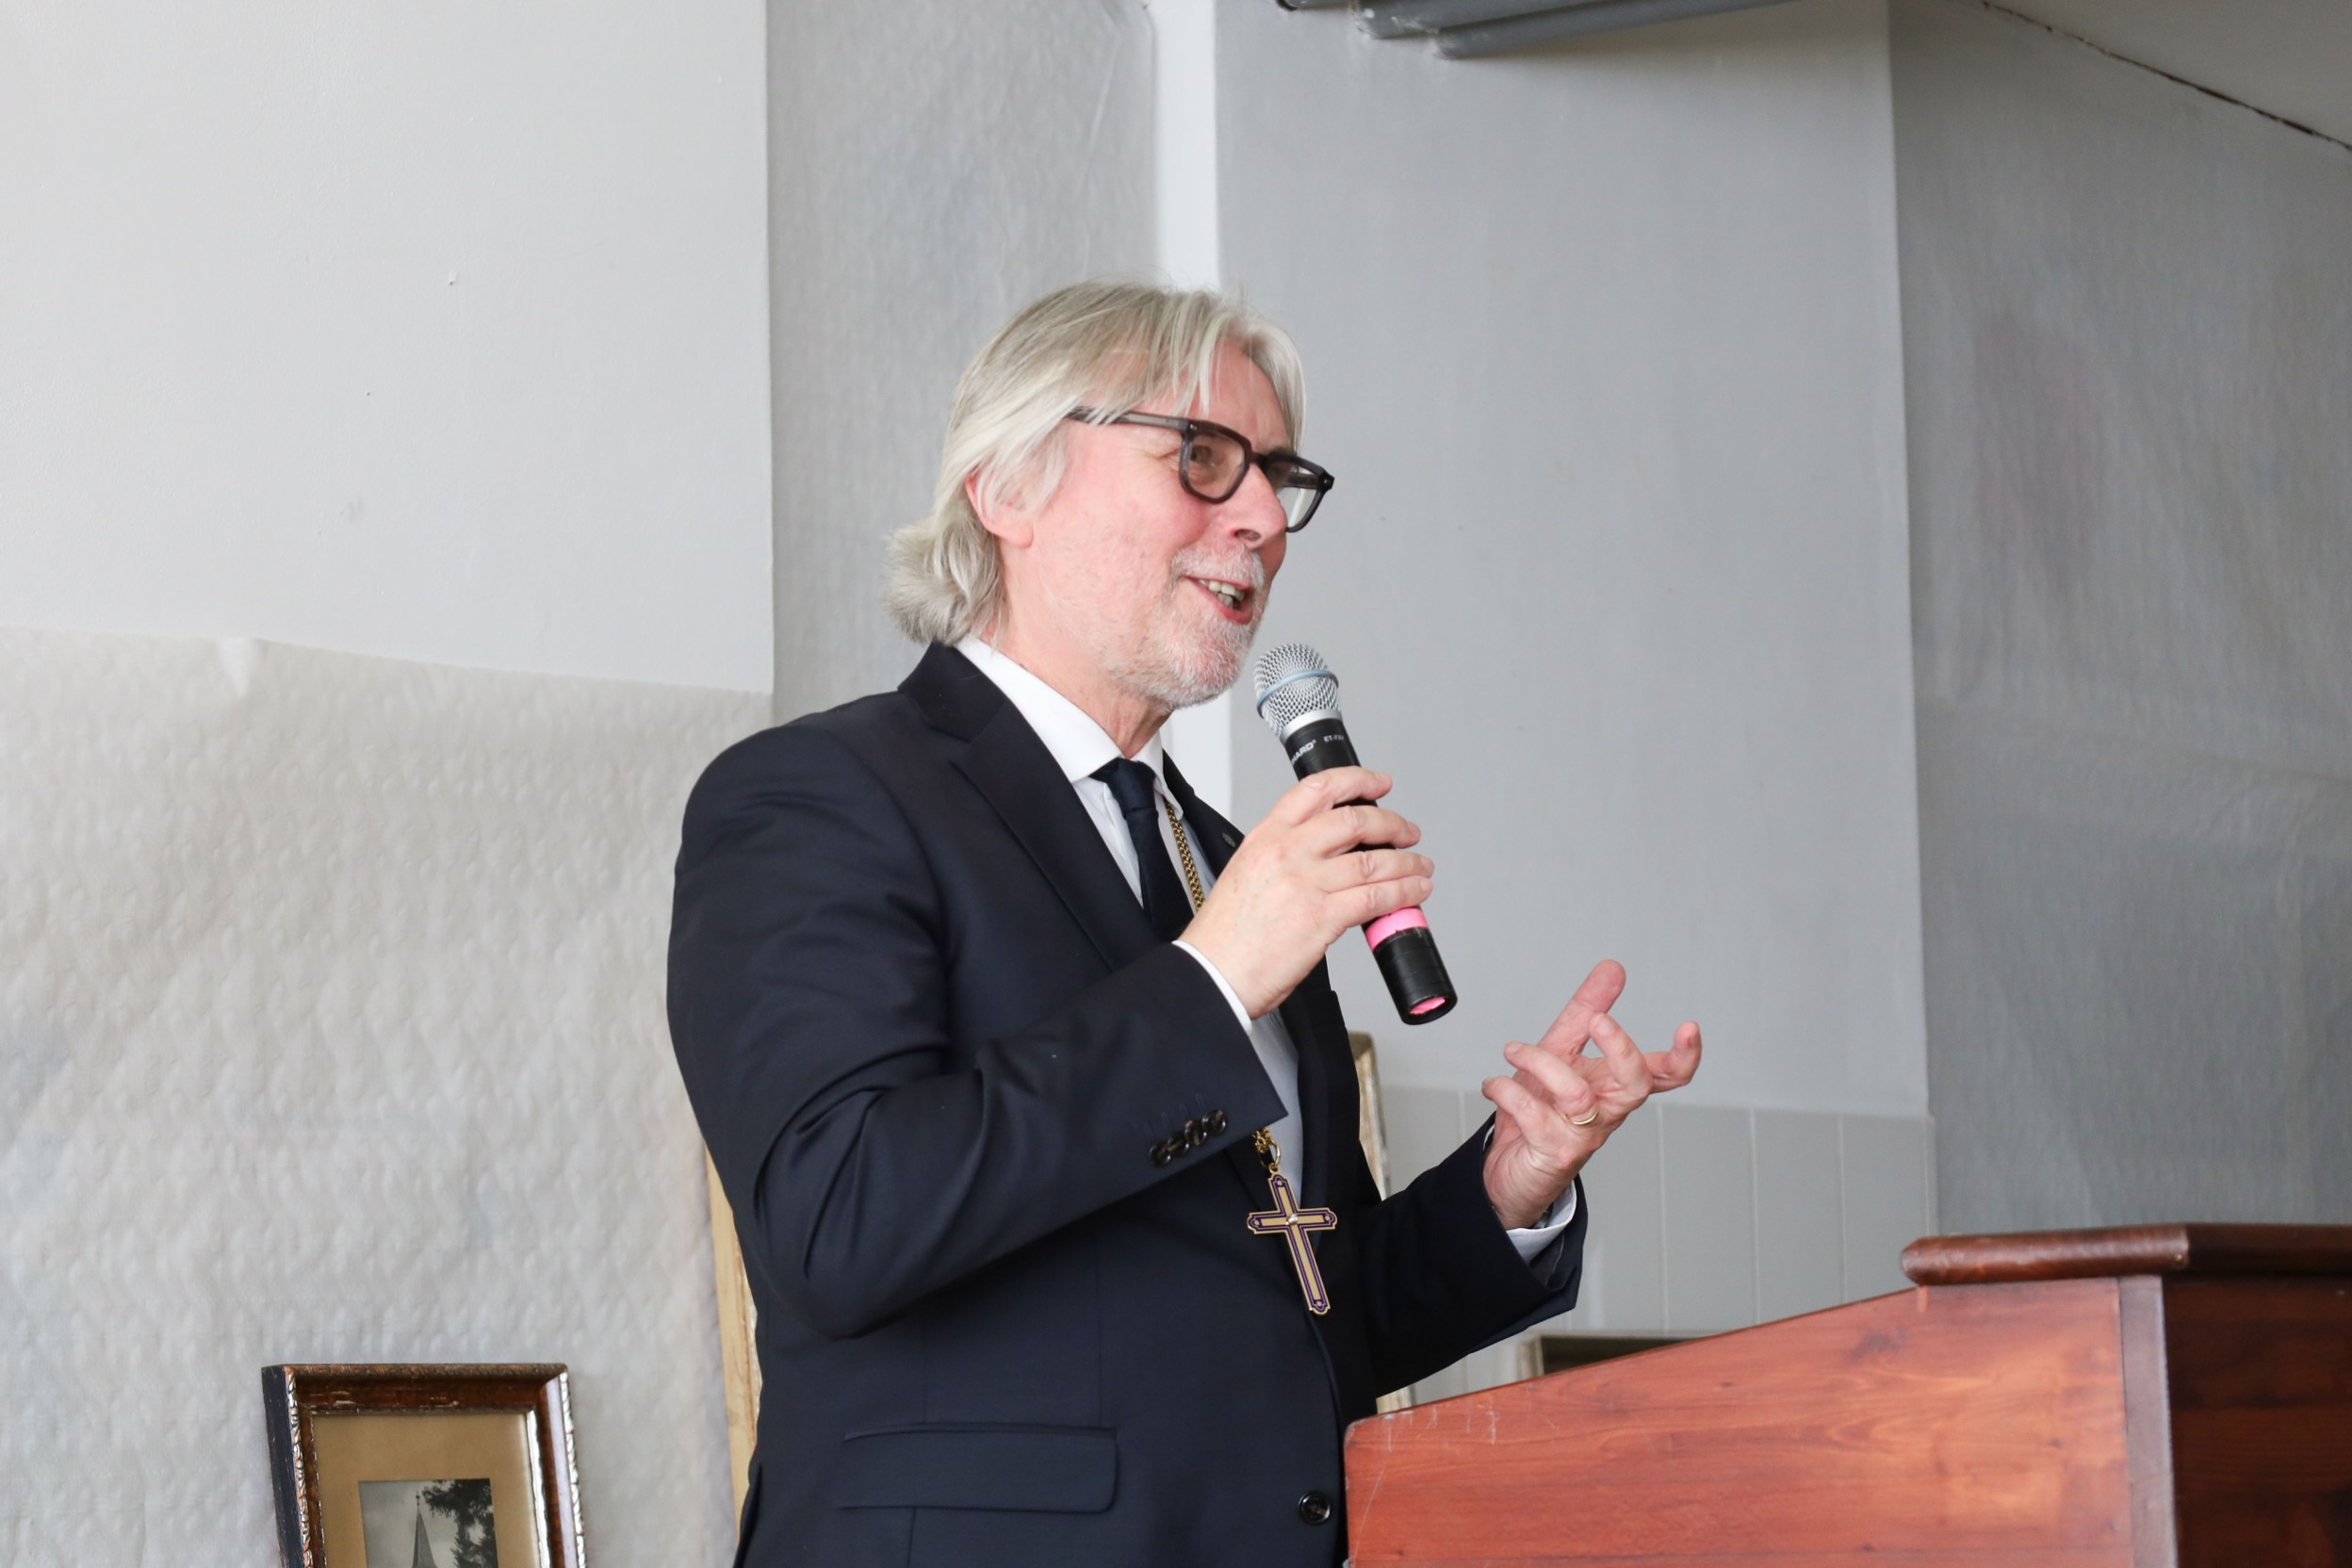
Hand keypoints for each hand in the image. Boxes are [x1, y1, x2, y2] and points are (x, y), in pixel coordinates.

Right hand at [1181, 767, 1432, 1018]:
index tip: (1377, 784)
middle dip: (1392, 824)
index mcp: (1265, 837)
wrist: (1214, 973)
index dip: (1356, 780)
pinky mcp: (1322, 916)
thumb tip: (1325, 859)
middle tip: (1407, 831)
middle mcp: (1286, 852)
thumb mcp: (1247, 874)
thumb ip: (1285, 859)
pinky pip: (1376, 898)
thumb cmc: (1226, 935)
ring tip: (1420, 867)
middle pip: (1355, 821)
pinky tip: (1413, 893)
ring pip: (1374, 861)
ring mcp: (1305, 883)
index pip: (1317, 791)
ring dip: (1407, 863)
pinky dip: (1403, 893)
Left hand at [1480, 959, 1701, 1229]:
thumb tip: (1613, 969)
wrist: (1511, 1169)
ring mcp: (1584, 1135)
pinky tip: (1494, 1084)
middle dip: (1622, 1049)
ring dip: (1539, 1061)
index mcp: (1615, 1086)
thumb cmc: (1541, 1109)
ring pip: (1577, 1094)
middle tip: (1599, 1021)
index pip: (1666, 1075)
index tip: (1689, 1026)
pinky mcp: (1554, 1153)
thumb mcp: (1561, 1050)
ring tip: (1512, 1050)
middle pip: (1636, 1084)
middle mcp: (1607, 1112)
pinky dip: (1508, 1090)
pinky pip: (1536, 1116)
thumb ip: (1586, 1010)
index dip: (1685, 1056)